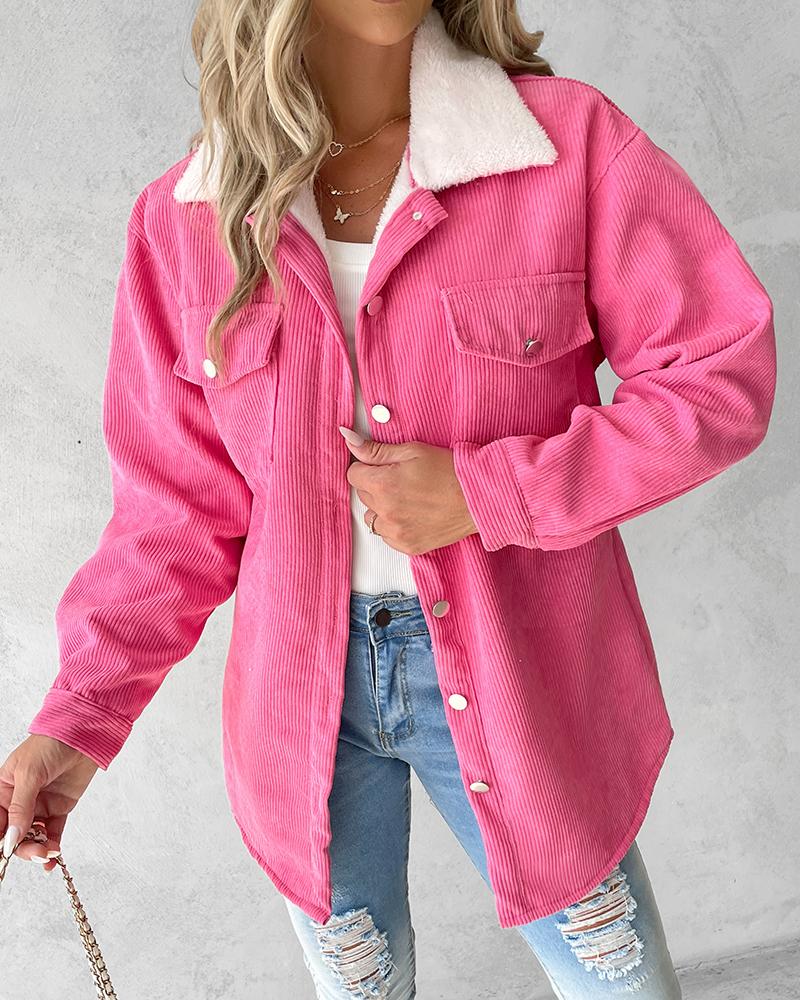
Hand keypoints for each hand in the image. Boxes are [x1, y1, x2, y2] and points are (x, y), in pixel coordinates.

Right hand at [1, 734, 99, 870]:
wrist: (84, 733)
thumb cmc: (50, 744)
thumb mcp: (29, 773)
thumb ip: (21, 807)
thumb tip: (11, 839)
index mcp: (4, 790)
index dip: (2, 839)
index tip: (7, 853)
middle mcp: (19, 800)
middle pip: (14, 833)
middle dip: (22, 847)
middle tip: (37, 854)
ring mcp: (39, 805)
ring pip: (33, 836)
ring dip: (38, 849)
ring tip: (48, 854)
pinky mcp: (59, 807)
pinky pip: (53, 832)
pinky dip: (53, 845)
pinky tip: (54, 857)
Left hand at [339, 426, 477, 554]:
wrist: (479, 499)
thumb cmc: (450, 471)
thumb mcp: (412, 451)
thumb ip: (375, 450)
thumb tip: (349, 440)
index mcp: (383, 484)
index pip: (353, 475)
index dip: (367, 467)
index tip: (384, 467)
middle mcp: (385, 512)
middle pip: (362, 496)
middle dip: (376, 486)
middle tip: (402, 480)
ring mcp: (396, 532)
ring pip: (373, 518)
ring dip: (383, 508)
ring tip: (408, 499)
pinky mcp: (407, 546)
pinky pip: (387, 536)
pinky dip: (395, 526)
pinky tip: (414, 514)